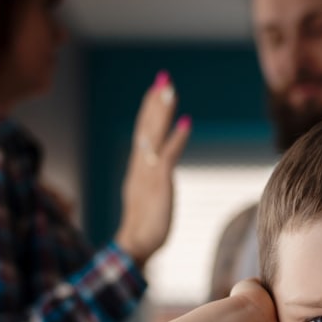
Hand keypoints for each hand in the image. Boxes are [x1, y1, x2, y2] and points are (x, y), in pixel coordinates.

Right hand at [114, 71, 190, 267]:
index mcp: (137, 167)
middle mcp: (139, 165)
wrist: (135, 245)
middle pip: (145, 126)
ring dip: (162, 111)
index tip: (155, 88)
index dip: (148, 109)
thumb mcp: (146, 195)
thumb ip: (150, 179)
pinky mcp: (158, 183)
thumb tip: (157, 170)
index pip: (142, 131)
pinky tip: (186, 121)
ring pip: (154, 134)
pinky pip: (168, 155)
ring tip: (170, 89)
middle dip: (154, 101)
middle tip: (163, 77)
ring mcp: (147, 173)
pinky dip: (176, 137)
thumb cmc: (143, 225)